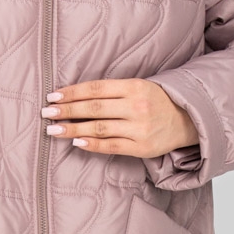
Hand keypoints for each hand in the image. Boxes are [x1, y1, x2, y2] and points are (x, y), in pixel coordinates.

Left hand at [39, 79, 198, 160]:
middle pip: (94, 108)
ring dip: (72, 129)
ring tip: (53, 130)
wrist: (187, 120)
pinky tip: (76, 142)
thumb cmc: (155, 102)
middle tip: (46, 112)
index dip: (72, 92)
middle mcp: (136, 106)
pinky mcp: (141, 147)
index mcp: (134, 87)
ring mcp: (139, 128)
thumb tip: (75, 96)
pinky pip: (111, 146)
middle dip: (67, 110)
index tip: (53, 95)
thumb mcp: (137, 87)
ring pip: (99, 128)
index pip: (96, 89)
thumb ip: (111, 90)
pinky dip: (92, 144)